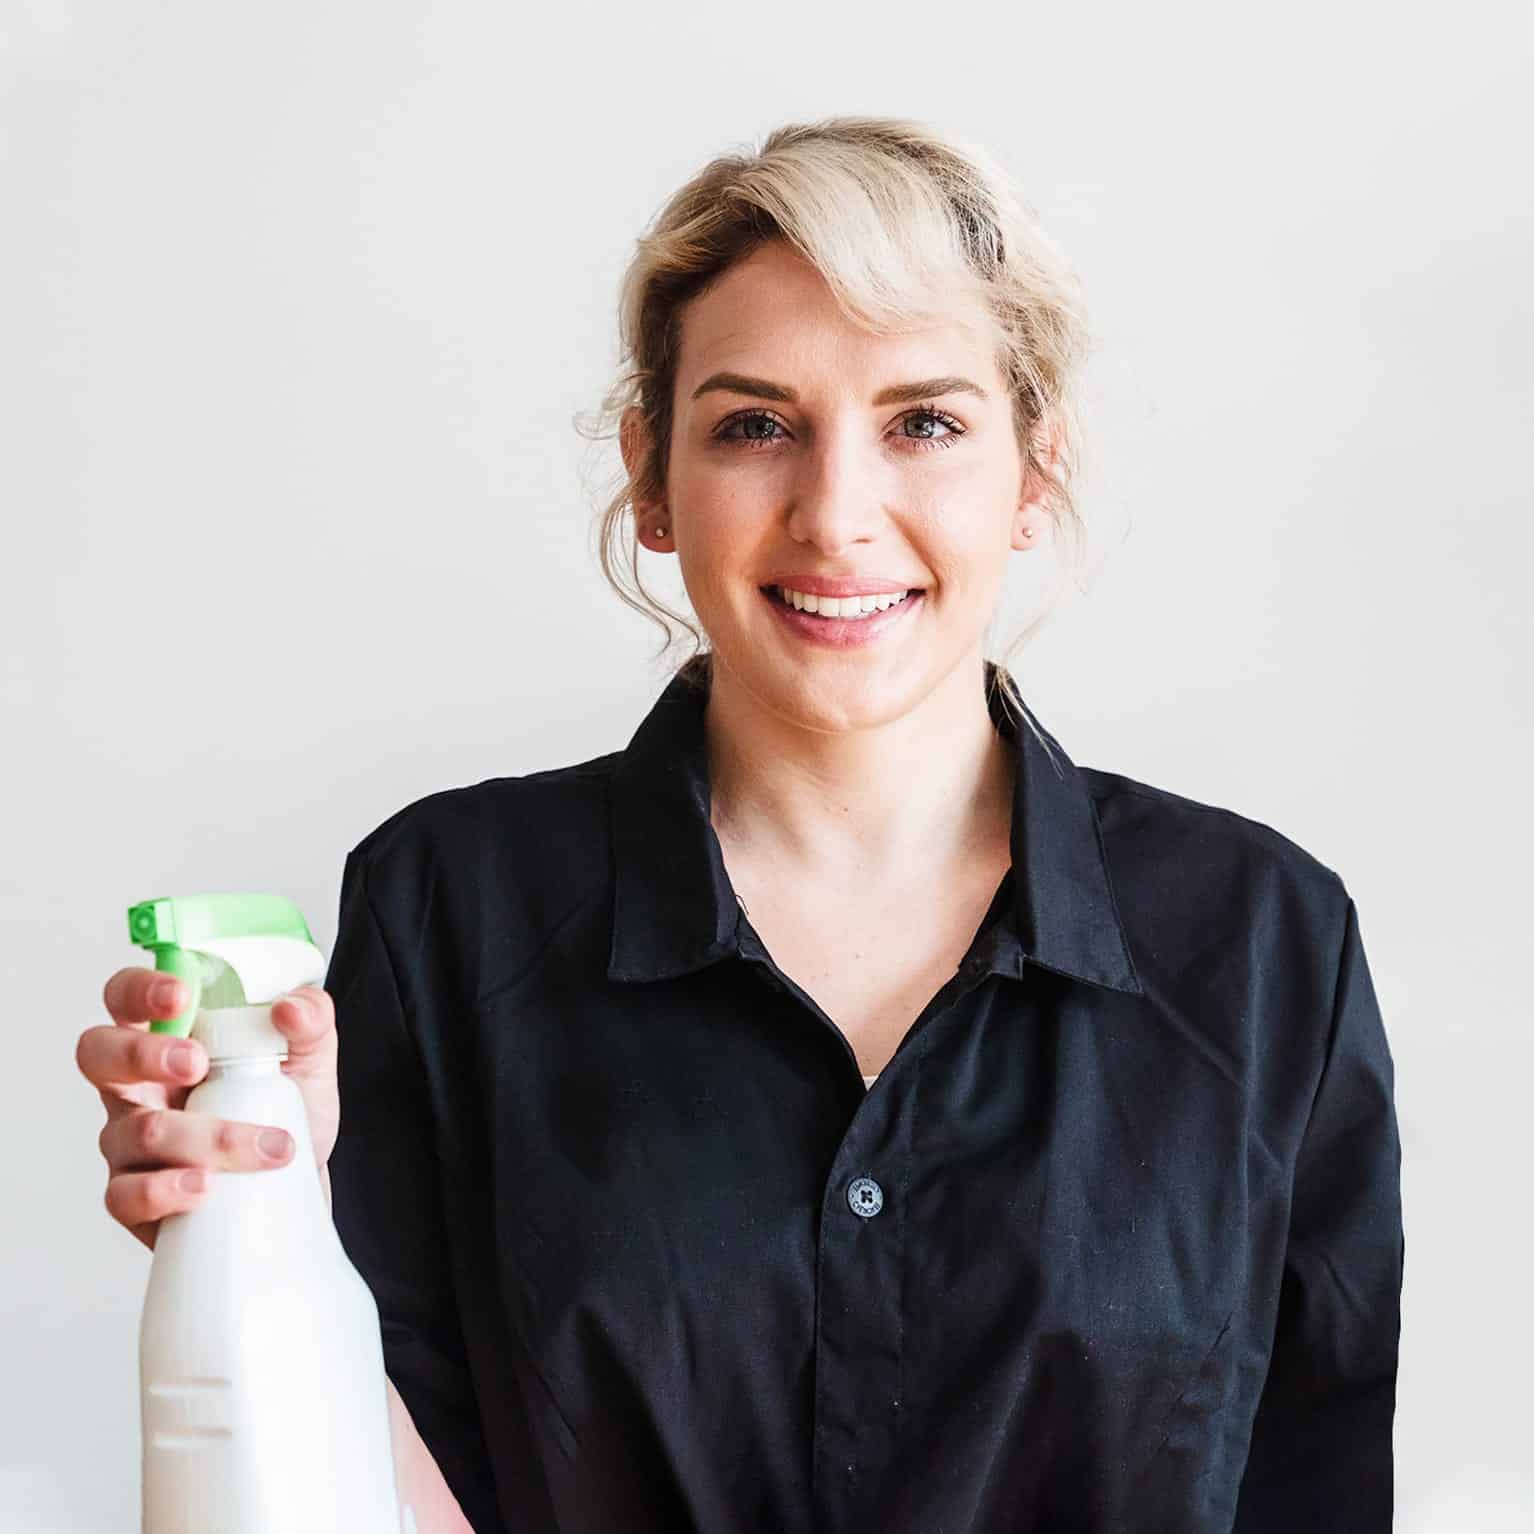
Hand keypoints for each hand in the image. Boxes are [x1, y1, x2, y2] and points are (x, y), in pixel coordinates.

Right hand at [77, 968, 340, 1250]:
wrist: (296, 1182)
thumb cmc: (284, 1108)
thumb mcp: (310, 1055)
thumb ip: (310, 1017)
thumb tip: (290, 1008)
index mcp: (166, 1037)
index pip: (126, 997)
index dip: (139, 989)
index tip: (181, 995)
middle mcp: (135, 1085)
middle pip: (97, 1054)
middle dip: (143, 1054)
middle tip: (196, 1063)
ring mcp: (127, 1142)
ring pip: (138, 1131)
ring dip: (207, 1137)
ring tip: (266, 1146)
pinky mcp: (134, 1197)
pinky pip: (126, 1195)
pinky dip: (167, 1190)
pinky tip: (207, 1186)